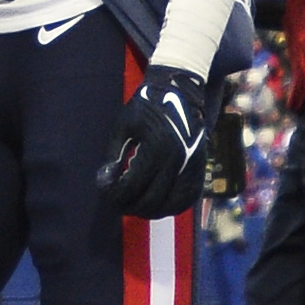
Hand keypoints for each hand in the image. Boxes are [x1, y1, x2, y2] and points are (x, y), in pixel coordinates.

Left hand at [96, 63, 212, 219]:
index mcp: (157, 148)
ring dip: (150, 211)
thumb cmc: (146, 107)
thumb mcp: (123, 125)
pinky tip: (156, 203)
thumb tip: (106, 181)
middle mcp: (178, 161)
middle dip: (129, 207)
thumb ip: (114, 155)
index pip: (132, 186)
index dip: (114, 194)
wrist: (180, 93)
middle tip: (116, 202)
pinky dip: (171, 207)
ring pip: (172, 206)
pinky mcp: (200, 170)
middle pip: (152, 202)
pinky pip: (188, 199)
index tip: (104, 190)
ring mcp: (192, 167)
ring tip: (134, 205)